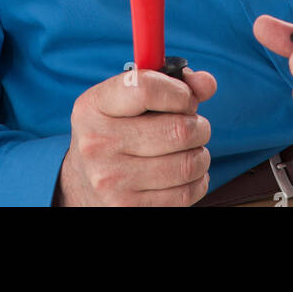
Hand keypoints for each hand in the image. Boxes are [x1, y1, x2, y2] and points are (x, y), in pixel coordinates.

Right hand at [53, 66, 216, 206]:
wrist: (85, 183)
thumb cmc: (117, 130)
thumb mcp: (128, 100)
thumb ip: (170, 82)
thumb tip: (207, 83)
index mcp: (93, 107)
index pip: (145, 89)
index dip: (179, 91)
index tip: (186, 98)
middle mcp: (97, 144)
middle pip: (177, 130)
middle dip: (198, 125)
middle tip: (194, 125)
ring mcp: (112, 181)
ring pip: (187, 164)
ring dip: (201, 154)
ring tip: (191, 149)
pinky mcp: (129, 209)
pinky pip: (186, 193)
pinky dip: (198, 180)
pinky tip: (186, 172)